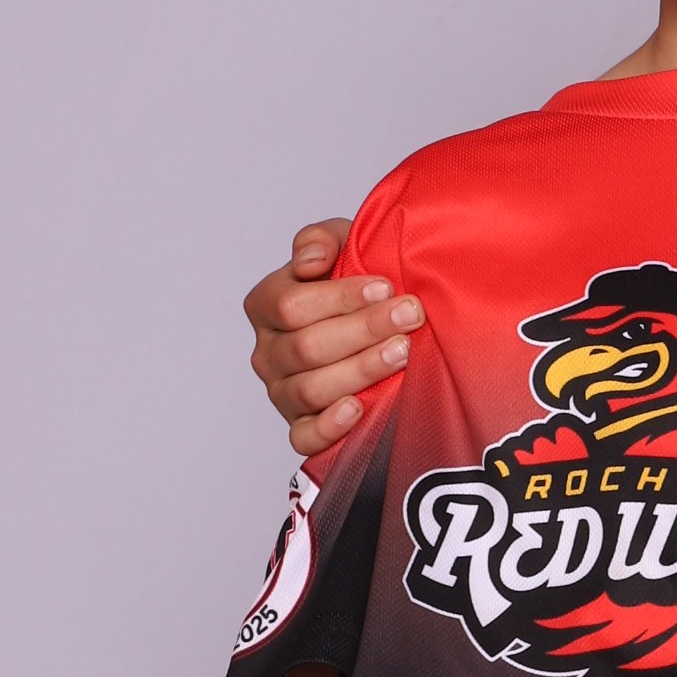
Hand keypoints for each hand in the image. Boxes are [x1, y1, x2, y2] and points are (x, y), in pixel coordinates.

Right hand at [247, 223, 421, 451]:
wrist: (382, 320)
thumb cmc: (360, 282)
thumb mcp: (343, 245)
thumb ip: (321, 239)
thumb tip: (310, 261)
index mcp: (267, 305)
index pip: (290, 305)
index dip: (340, 297)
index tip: (386, 287)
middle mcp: (269, 352)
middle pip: (306, 347)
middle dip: (364, 330)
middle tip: (410, 316)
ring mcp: (282, 392)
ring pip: (311, 389)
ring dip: (361, 370)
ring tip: (403, 352)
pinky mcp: (301, 426)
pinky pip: (304, 437)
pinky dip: (330, 426)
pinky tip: (358, 409)